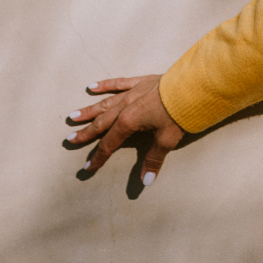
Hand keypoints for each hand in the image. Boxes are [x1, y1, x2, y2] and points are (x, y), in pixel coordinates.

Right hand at [65, 76, 183, 185]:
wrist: (193, 84)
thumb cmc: (180, 112)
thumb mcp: (167, 139)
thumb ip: (154, 159)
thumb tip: (146, 181)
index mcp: (129, 122)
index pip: (109, 143)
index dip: (99, 157)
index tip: (88, 167)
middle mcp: (125, 106)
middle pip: (101, 123)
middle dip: (86, 133)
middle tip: (70, 140)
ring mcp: (132, 92)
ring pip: (105, 103)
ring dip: (89, 111)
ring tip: (73, 116)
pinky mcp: (140, 81)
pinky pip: (118, 83)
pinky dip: (105, 85)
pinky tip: (91, 86)